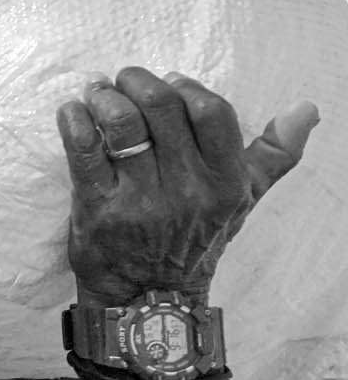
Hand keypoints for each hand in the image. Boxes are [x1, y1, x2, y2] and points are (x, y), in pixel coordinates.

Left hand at [58, 66, 318, 307]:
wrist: (149, 298)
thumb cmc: (196, 240)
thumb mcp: (242, 201)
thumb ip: (273, 155)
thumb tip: (306, 109)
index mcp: (224, 182)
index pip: (211, 111)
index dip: (186, 86)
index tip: (169, 83)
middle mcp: (185, 190)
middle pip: (160, 106)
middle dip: (135, 81)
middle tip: (122, 81)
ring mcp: (140, 199)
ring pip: (120, 122)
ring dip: (103, 96)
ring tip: (97, 94)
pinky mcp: (97, 207)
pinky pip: (82, 148)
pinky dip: (73, 119)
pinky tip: (73, 113)